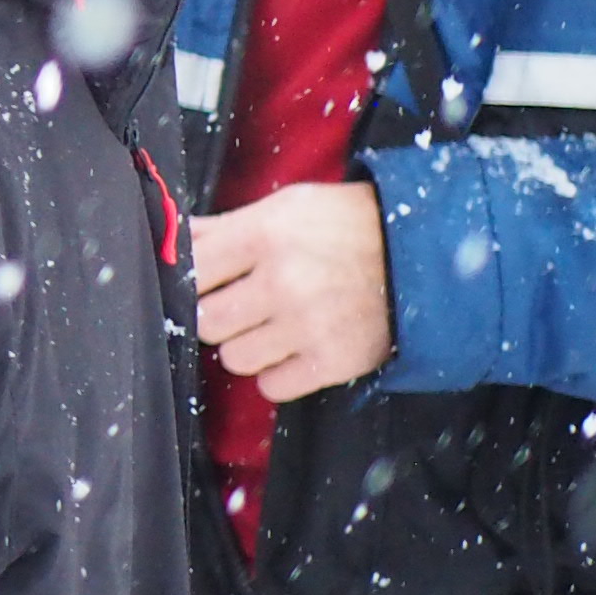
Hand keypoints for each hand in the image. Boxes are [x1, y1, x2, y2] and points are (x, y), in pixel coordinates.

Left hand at [193, 183, 393, 396]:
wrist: (420, 253)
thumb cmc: (346, 225)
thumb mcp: (283, 207)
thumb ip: (224, 227)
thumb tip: (175, 240)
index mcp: (263, 236)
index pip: (191, 271)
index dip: (192, 279)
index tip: (206, 282)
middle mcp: (282, 282)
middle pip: (206, 321)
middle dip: (216, 316)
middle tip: (238, 307)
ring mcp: (309, 325)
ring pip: (234, 358)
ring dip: (246, 347)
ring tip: (270, 327)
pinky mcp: (334, 361)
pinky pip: (273, 387)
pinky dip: (278, 374)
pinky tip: (293, 349)